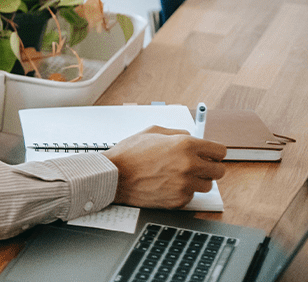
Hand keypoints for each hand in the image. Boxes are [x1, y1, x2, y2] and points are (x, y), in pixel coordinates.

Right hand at [102, 126, 226, 208]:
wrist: (113, 176)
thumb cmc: (129, 154)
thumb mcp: (152, 132)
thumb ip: (177, 133)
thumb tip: (192, 136)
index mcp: (185, 145)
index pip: (220, 151)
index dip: (214, 152)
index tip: (210, 155)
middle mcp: (189, 165)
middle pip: (219, 171)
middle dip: (209, 167)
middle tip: (197, 166)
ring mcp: (185, 185)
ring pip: (207, 185)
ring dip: (197, 181)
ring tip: (178, 176)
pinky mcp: (179, 200)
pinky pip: (191, 196)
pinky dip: (183, 192)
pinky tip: (167, 185)